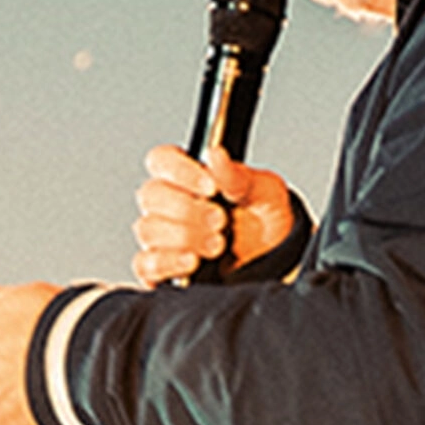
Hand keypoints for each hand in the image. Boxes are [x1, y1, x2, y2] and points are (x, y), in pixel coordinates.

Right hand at [132, 144, 295, 285]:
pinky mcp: (161, 269)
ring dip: (184, 236)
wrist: (278, 265)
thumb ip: (239, 176)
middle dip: (187, 209)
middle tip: (220, 220)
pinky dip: (167, 262)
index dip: (180, 171)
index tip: (210, 187)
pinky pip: (145, 264)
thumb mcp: (265, 193)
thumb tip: (216, 155)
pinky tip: (192, 262)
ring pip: (148, 229)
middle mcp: (170, 204)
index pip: (162, 160)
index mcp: (190, 177)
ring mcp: (163, 237)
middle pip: (151, 195)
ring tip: (217, 245)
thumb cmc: (267, 223)